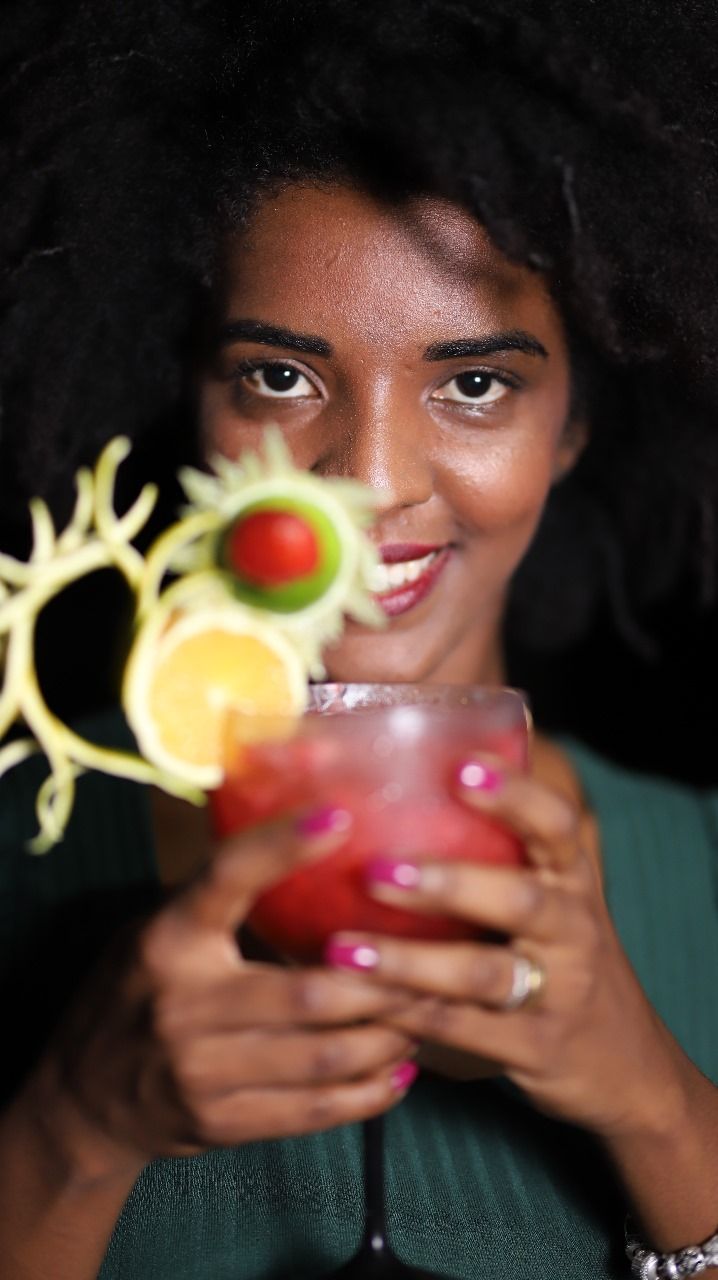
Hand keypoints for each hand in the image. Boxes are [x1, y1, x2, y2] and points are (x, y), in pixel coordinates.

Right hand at [30, 807, 418, 1180]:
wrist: (82, 1097)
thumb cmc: (137, 991)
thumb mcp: (159, 929)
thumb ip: (221, 898)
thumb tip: (307, 833)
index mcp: (167, 940)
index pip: (227, 881)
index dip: (281, 846)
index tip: (338, 817)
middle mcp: (183, 1005)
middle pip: (308, 992)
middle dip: (385, 981)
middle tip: (435, 959)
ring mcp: (201, 1072)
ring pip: (324, 1055)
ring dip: (389, 1036)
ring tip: (427, 1012)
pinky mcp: (221, 1124)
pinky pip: (314, 1111)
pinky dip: (369, 1092)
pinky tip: (400, 1069)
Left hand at [324, 759, 684, 1139]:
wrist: (624, 1061)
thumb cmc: (559, 954)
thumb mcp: (551, 895)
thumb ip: (498, 846)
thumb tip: (410, 769)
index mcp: (571, 878)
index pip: (555, 825)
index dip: (514, 795)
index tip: (461, 770)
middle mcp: (572, 929)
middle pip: (518, 900)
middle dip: (447, 884)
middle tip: (376, 870)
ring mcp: (559, 992)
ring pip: (484, 974)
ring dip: (409, 962)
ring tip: (344, 951)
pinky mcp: (535, 1049)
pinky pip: (464, 1031)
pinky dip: (407, 1017)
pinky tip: (358, 1001)